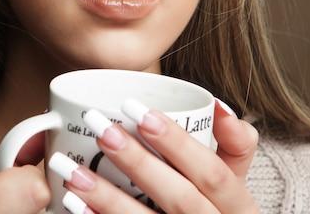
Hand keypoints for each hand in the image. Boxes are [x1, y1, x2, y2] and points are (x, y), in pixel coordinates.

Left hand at [51, 99, 258, 212]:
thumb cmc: (220, 211)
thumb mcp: (236, 183)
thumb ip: (235, 145)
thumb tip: (218, 107)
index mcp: (237, 206)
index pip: (213, 172)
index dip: (179, 144)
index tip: (141, 114)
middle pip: (179, 198)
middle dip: (138, 163)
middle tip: (102, 131)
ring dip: (106, 197)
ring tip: (73, 170)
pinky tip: (73, 203)